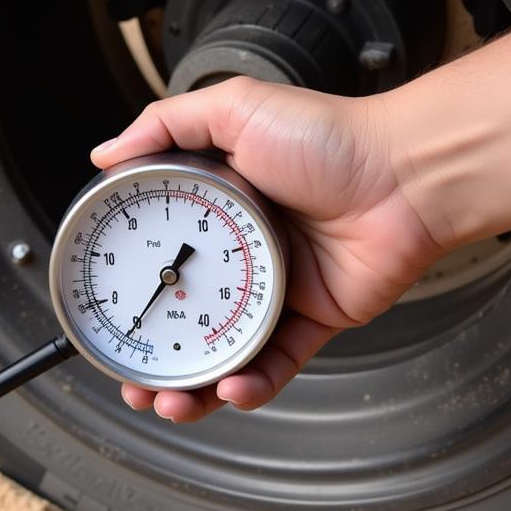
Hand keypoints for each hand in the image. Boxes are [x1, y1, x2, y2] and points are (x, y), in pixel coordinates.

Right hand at [91, 76, 446, 421]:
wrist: (405, 174)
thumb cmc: (329, 138)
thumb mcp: (235, 109)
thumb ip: (166, 125)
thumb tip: (106, 153)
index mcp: (219, 208)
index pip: (162, 254)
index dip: (132, 288)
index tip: (105, 313)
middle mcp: (244, 252)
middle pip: (188, 315)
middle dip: (157, 356)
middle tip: (133, 378)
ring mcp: (279, 289)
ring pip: (227, 350)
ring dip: (196, 385)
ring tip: (170, 401)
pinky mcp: (316, 317)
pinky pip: (279, 362)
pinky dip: (253, 384)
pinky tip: (231, 389)